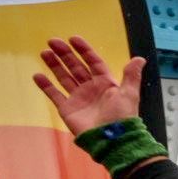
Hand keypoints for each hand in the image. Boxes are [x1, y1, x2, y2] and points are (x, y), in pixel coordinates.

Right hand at [30, 38, 145, 137]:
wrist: (111, 140)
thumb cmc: (122, 117)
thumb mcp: (129, 94)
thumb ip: (131, 76)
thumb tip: (140, 58)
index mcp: (106, 83)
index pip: (93, 62)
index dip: (84, 50)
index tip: (73, 39)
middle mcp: (91, 88)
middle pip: (75, 67)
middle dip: (65, 54)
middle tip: (52, 41)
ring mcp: (78, 98)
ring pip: (64, 77)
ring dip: (54, 65)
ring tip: (44, 52)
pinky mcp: (67, 109)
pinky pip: (54, 95)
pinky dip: (46, 86)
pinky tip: (37, 75)